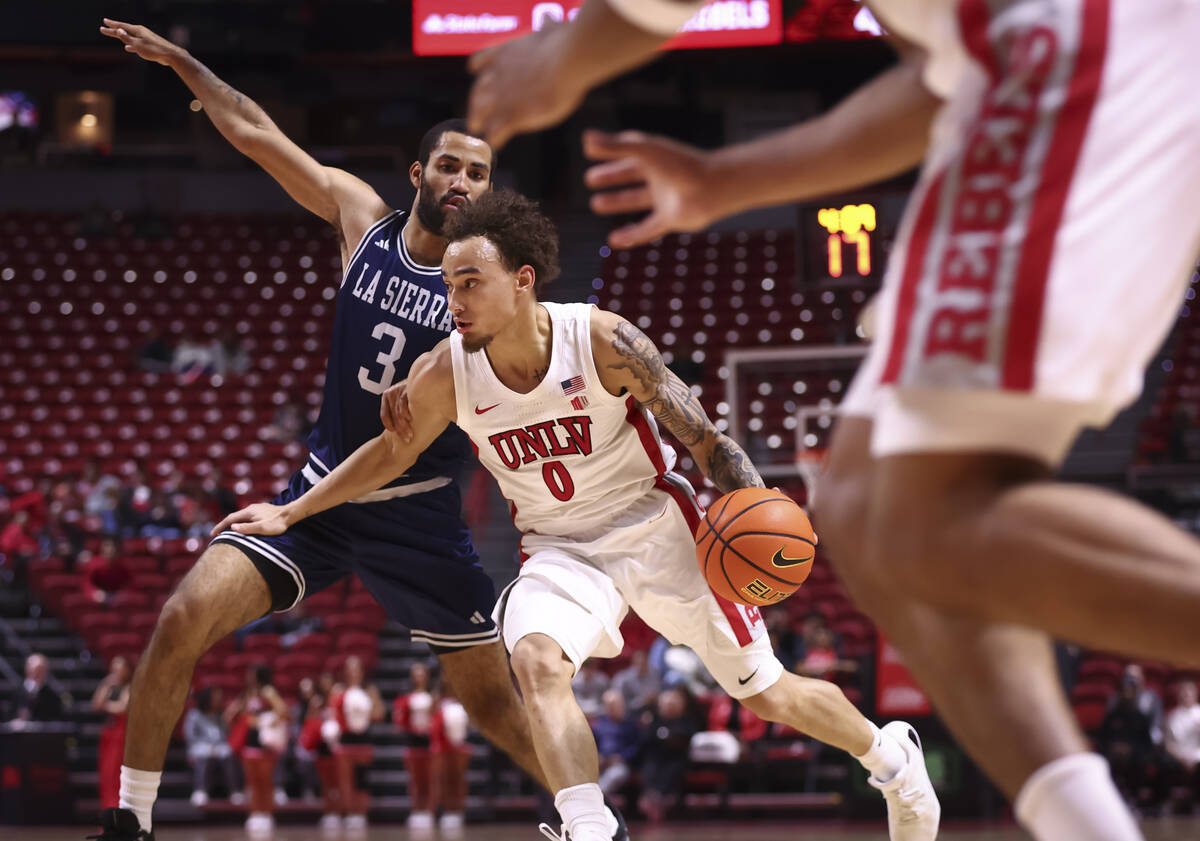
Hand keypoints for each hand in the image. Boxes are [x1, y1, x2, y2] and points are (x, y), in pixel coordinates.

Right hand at [99, 18, 183, 66]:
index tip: (104, 22)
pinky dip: (130, 45)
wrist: (170, 55)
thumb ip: (128, 39)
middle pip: (124, 31)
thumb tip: (118, 31)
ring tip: (114, 35)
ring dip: (121, 37)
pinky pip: (136, 44)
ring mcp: (144, 39)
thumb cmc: (154, 50)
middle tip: (103, 28)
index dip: (112, 25)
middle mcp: (140, 33)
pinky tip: (127, 48)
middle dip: (113, 30)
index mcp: (137, 30)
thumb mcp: (138, 45)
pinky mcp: (148, 46)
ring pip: (129, 37)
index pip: (121, 26)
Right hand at [211, 502, 292, 537]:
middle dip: (224, 525)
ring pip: (241, 516)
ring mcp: (257, 509)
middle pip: (234, 517)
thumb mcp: (261, 528)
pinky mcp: (262, 511)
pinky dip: (241, 522)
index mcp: (248, 512)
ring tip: (228, 532)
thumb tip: (232, 527)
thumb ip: (246, 528)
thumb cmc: (277, 523)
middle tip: (217, 534)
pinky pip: (248, 517)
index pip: (230, 519)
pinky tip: (244, 527)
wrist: (291, 514)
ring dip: (233, 523)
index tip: (212, 534)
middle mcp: (251, 508)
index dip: (220, 526)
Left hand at [380, 380, 414, 443]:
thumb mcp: (405, 401)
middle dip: (400, 430)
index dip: (389, 425)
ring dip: (404, 426)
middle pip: (392, 416)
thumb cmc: (417, 393)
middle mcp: (391, 393)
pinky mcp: (407, 388)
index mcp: (387, 396)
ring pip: (398, 413)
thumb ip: (401, 411)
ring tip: (410, 435)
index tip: (394, 433)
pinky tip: (410, 420)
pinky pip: (403, 403)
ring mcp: (399, 390)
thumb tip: (403, 430)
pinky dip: (405, 413)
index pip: (384, 415)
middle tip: (407, 439)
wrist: (427, 376)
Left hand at [466, 23, 587, 148]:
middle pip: (478, 90)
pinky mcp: (511, 116)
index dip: (478, 67)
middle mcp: (498, 74)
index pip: (483, 60)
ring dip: (478, 120)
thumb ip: (548, 26)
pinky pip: (497, 132)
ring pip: (481, 112)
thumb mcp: (553, 28)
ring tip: (475, 130)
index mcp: (506, 52)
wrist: (566, 62)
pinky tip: (494, 145)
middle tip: (473, 110)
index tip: (473, 70)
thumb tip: (549, 17)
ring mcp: (502, 96)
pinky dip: (494, 138)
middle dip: (474, 102)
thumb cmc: (563, 43)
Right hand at [583, 130, 718, 248]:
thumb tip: (585, 140)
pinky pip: (647, 229)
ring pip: (636, 201)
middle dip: (612, 177)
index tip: (590, 150)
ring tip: (595, 204)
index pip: (628, 152)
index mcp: (655, 157)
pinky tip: (614, 241)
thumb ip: (615, 146)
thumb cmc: (679, 164)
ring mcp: (665, 198)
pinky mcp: (670, 219)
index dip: (609, 151)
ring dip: (617, 202)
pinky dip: (631, 235)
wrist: (712, 188)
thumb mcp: (643, 152)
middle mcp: (659, 176)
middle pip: (631, 175)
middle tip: (589, 179)